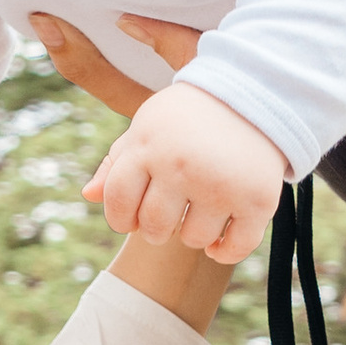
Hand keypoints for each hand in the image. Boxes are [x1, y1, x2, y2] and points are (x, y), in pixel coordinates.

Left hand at [26, 15, 232, 338]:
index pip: (117, 203)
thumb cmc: (190, 115)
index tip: (131, 218)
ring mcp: (220, 184)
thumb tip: (88, 195)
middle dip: (156, 228)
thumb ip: (116, 161)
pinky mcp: (257, 200)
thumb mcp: (147, 127)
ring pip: (193, 240)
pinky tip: (219, 240)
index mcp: (148, 146)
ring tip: (200, 211)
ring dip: (193, 234)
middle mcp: (181, 166)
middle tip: (169, 214)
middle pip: (154, 228)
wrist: (256, 93)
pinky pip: (233, 248)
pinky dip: (224, 252)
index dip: (120, 218)